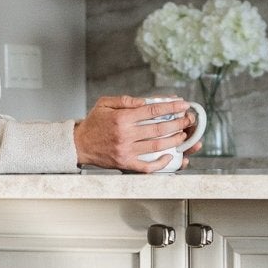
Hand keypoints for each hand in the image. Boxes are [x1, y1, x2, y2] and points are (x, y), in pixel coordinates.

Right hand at [73, 96, 197, 171]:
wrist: (79, 144)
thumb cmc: (93, 123)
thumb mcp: (105, 103)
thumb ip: (126, 100)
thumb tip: (146, 101)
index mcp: (122, 118)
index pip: (152, 111)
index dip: (170, 107)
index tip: (183, 105)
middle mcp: (125, 135)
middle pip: (159, 129)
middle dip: (178, 123)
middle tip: (188, 119)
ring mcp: (126, 151)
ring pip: (157, 147)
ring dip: (174, 141)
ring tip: (183, 135)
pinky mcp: (125, 163)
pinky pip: (147, 166)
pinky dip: (161, 163)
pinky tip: (170, 156)